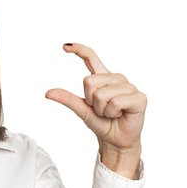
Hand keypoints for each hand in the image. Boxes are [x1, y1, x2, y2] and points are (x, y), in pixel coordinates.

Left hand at [45, 43, 146, 177]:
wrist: (115, 140)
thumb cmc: (101, 123)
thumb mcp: (82, 110)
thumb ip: (67, 99)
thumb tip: (47, 93)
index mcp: (103, 78)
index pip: (91, 58)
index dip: (80, 50)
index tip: (65, 46)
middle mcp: (116, 78)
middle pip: (90, 82)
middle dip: (90, 101)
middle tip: (101, 110)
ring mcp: (129, 86)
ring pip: (102, 94)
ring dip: (102, 109)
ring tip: (111, 113)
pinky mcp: (139, 97)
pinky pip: (115, 102)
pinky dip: (112, 112)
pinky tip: (120, 114)